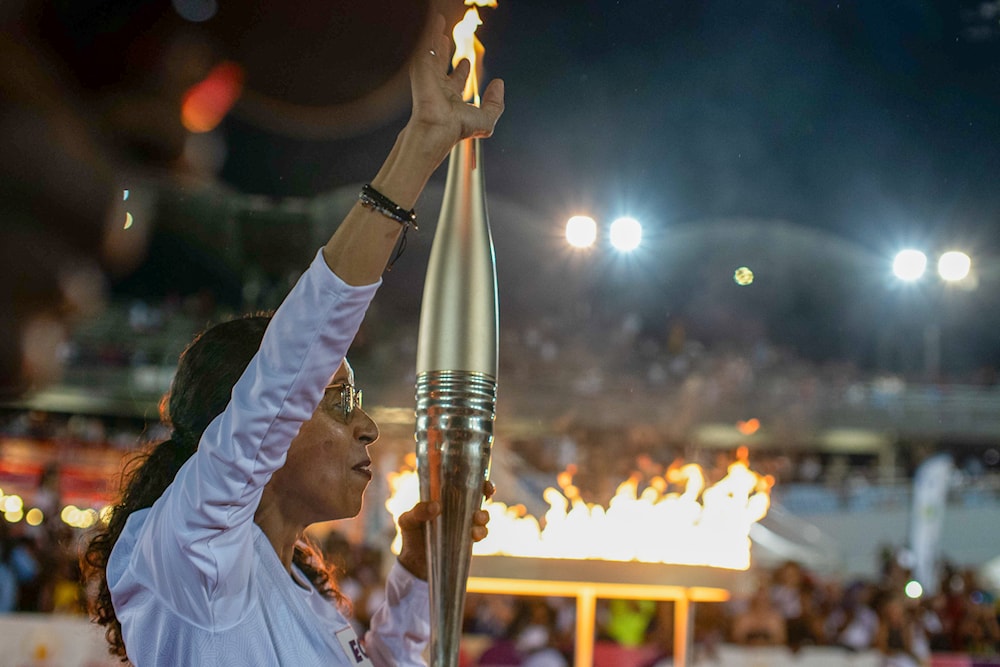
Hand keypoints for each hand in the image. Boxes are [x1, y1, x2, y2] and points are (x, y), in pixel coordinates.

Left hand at [396, 480, 495, 579]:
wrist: (415, 564)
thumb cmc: (410, 536)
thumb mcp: (407, 521)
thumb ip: (418, 512)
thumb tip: (436, 506)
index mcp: (443, 498)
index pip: (461, 482)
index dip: (473, 478)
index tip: (479, 477)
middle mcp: (457, 508)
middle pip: (478, 494)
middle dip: (486, 491)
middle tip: (486, 494)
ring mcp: (464, 524)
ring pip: (482, 514)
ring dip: (483, 515)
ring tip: (477, 519)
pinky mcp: (467, 539)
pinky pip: (481, 533)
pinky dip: (481, 532)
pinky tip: (474, 535)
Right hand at [407, 14, 504, 162]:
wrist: (437, 126)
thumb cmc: (457, 127)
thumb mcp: (486, 120)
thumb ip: (495, 104)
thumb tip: (499, 84)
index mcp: (451, 99)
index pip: (456, 80)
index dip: (461, 70)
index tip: (466, 62)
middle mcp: (438, 87)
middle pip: (441, 64)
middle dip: (444, 51)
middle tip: (446, 40)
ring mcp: (428, 77)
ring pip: (433, 52)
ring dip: (436, 38)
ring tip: (439, 24)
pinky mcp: (421, 68)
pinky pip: (426, 44)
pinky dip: (431, 32)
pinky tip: (435, 21)